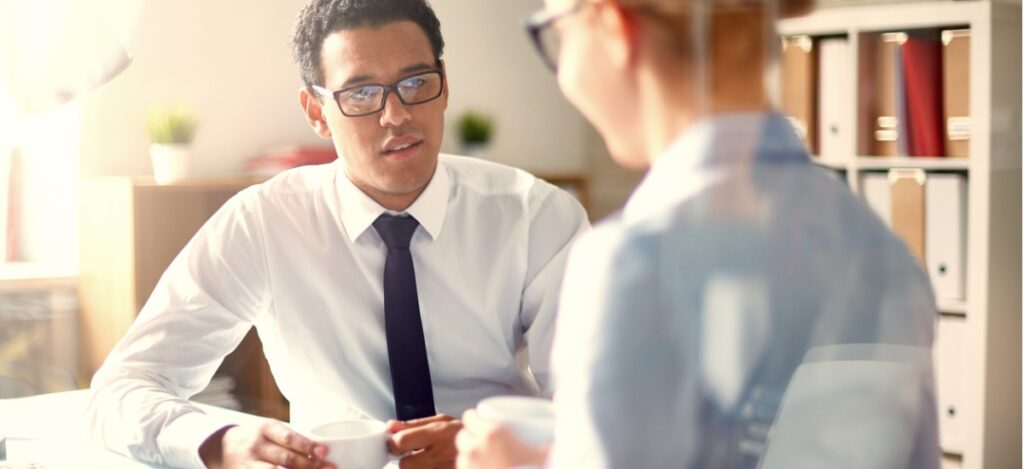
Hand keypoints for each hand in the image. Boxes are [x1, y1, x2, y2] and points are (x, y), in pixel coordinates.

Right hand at [199, 420, 333, 468]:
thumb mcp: (269, 430)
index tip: (324, 451)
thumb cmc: (254, 438)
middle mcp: (256, 446)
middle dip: (310, 465)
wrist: (220, 447)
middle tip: (329, 467)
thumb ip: (290, 439)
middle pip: (286, 459)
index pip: (289, 438)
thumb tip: (319, 450)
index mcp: (265, 429)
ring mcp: (248, 464)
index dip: (307, 446)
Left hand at [387, 413, 461, 467]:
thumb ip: (414, 424)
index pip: (402, 442)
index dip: (394, 445)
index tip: (396, 445)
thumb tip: (390, 426)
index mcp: (438, 434)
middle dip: (405, 463)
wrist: (490, 447)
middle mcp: (442, 454)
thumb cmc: (463, 434)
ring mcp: (446, 468)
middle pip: (405, 465)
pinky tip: (435, 466)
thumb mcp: (442, 421)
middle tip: (412, 457)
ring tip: (427, 463)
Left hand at [455, 409, 548, 468]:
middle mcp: (475, 449)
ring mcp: (468, 468)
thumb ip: (557, 427)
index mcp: (491, 434)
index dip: (475, 418)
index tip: (483, 422)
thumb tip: (559, 400)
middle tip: (485, 442)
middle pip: (462, 435)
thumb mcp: (548, 450)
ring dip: (470, 456)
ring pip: (462, 456)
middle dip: (471, 437)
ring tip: (484, 459)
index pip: (470, 416)